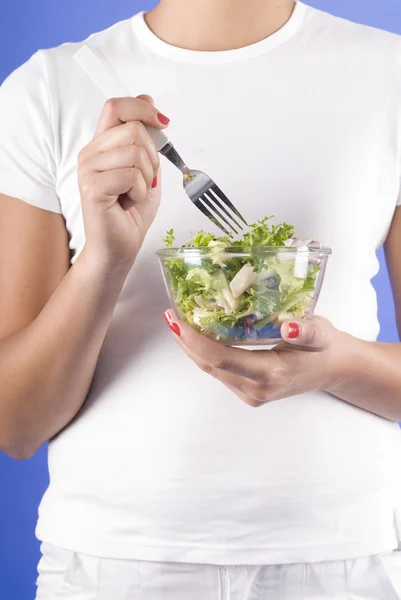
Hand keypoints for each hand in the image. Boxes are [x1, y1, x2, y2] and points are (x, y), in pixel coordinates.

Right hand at [78, 96, 169, 270]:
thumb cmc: (131, 213)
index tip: (163, 122)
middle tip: (145, 181)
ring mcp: (88, 169)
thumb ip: (146, 140)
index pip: (116, 106)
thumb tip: (149, 100)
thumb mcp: (148, 170)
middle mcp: (91, 153)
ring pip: (135, 152)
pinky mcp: (92, 186)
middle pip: (133, 129)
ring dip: (147, 178)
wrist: (120, 247)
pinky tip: (129, 202)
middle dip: (152, 157)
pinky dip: (141, 192)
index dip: (142, 108)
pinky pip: (131, 175)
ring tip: (136, 194)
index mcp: (102, 145)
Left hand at [164, 312, 355, 406]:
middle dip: (185, 341)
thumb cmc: (325, 347)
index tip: (177, 320)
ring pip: (211, 369)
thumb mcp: (322, 333)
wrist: (333, 369)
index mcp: (271, 374)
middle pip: (209, 365)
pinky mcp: (248, 391)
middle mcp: (256, 389)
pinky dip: (204, 351)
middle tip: (169, 314)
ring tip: (177, 320)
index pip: (221, 358)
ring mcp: (250, 393)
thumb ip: (307, 330)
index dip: (195, 340)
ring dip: (191, 346)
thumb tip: (288, 325)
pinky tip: (196, 333)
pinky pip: (219, 370)